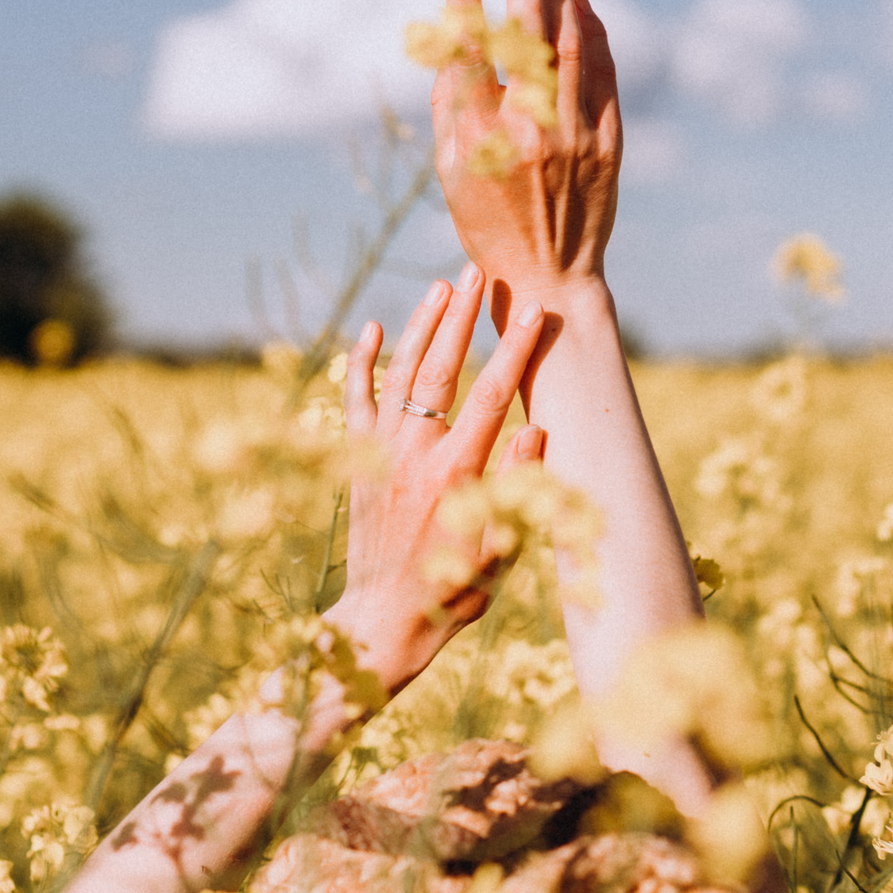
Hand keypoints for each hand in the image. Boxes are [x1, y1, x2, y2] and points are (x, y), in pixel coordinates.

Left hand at [322, 262, 549, 693]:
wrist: (384, 620)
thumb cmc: (451, 592)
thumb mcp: (501, 551)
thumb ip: (519, 488)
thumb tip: (536, 428)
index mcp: (457, 474)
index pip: (492, 395)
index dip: (515, 349)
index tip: (533, 311)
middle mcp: (414, 454)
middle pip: (441, 368)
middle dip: (462, 317)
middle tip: (479, 272)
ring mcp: (380, 453)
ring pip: (399, 374)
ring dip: (421, 327)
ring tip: (442, 287)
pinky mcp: (357, 460)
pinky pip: (355, 400)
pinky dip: (361, 362)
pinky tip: (370, 328)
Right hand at [430, 0, 622, 309]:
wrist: (548, 276)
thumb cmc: (486, 221)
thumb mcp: (450, 169)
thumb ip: (451, 103)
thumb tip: (455, 38)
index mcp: (480, 138)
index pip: (470, 49)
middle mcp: (529, 132)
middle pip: (527, 35)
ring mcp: (574, 137)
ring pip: (570, 47)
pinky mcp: (608, 144)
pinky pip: (603, 76)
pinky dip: (593, 37)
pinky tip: (582, 7)